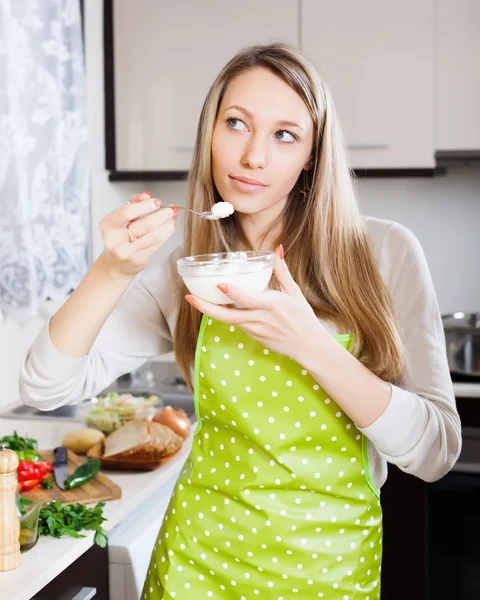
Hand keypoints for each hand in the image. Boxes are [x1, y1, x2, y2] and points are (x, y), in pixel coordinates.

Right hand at [99, 192, 177, 277]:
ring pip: (154, 236)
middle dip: (162, 215)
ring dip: (167, 225)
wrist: (116, 265)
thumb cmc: (119, 239)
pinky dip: (166, 234)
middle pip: (145, 224)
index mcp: (107, 225)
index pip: (127, 212)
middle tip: (171, 210)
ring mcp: (126, 251)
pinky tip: (169, 228)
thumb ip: (133, 204)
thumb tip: (146, 195)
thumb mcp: (121, 220)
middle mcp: (114, 239)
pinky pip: (157, 245)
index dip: (145, 206)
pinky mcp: (137, 260)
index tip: (157, 201)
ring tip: (172, 218)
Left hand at [185, 246, 325, 361]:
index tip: (220, 285)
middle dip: (207, 307)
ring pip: (228, 321)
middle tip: (190, 297)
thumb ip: (282, 271)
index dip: (234, 294)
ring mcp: (255, 330)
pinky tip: (215, 305)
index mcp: (272, 305)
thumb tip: (277, 250)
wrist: (308, 346)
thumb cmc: (303, 318)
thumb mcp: (295, 293)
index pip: (249, 299)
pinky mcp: (253, 337)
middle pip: (229, 316)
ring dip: (211, 311)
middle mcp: (261, 319)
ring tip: (195, 299)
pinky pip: (236, 323)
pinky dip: (225, 314)